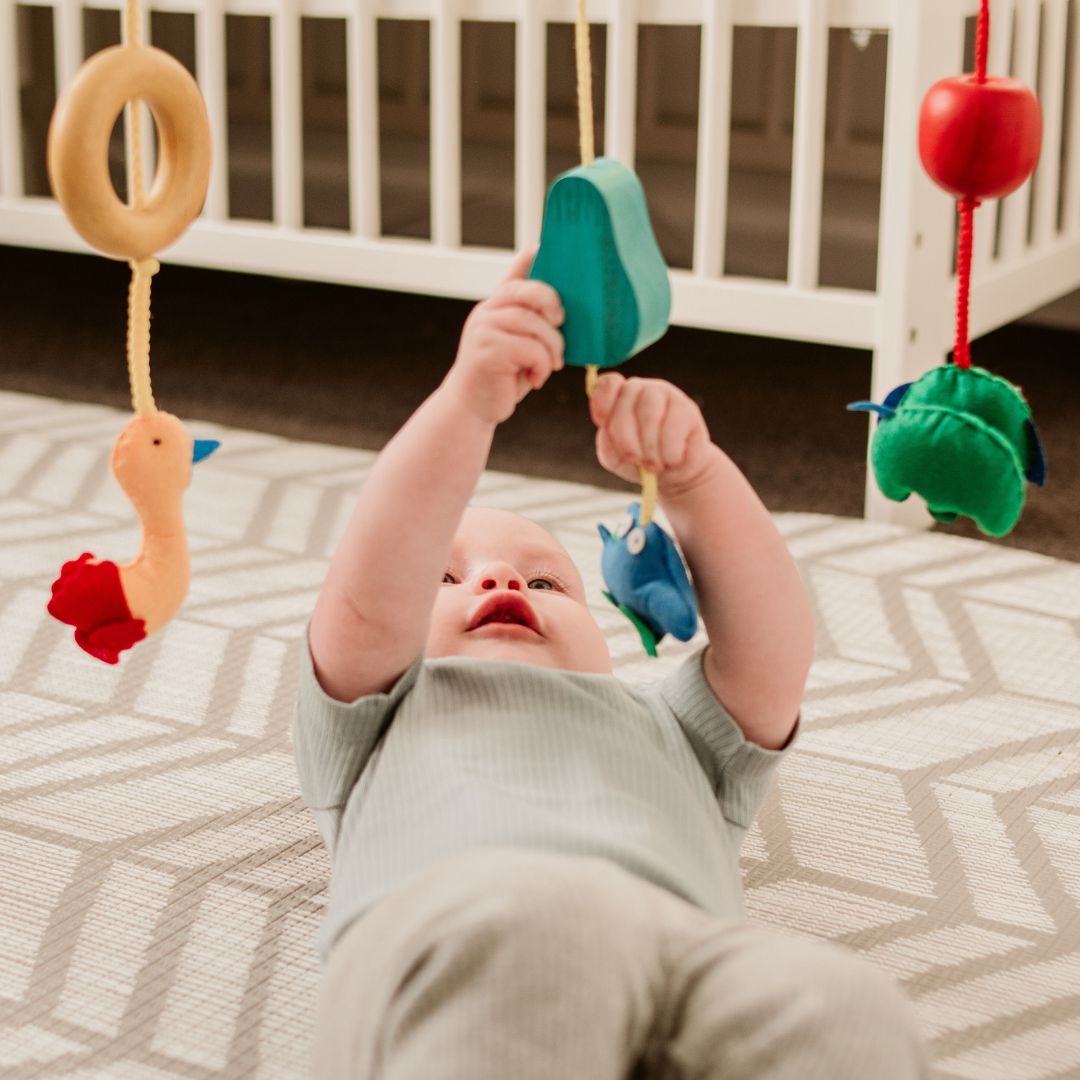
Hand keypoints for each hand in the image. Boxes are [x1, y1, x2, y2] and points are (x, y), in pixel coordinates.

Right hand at [442, 246, 565, 424]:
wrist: (472, 408)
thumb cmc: (503, 377)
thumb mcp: (520, 346)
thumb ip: (533, 325)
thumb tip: (565, 313)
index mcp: (496, 306)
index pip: (516, 274)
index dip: (532, 257)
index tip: (546, 245)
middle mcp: (487, 312)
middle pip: (526, 291)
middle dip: (552, 304)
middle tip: (561, 324)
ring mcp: (483, 329)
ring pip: (533, 324)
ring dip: (552, 347)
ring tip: (551, 365)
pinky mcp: (486, 351)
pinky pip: (529, 349)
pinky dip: (541, 366)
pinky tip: (535, 379)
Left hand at [589, 373, 715, 494]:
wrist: (676, 475)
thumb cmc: (641, 462)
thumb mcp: (615, 459)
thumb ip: (607, 444)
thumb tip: (607, 431)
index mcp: (618, 398)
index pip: (608, 384)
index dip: (602, 400)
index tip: (601, 421)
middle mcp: (640, 390)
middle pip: (626, 402)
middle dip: (625, 437)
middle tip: (633, 459)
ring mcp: (664, 394)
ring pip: (649, 413)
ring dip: (648, 446)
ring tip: (653, 465)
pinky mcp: (687, 407)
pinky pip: (672, 427)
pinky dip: (668, 451)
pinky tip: (672, 460)